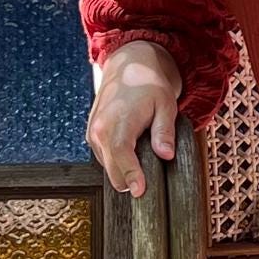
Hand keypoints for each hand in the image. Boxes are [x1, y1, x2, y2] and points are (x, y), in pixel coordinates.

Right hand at [87, 42, 181, 194]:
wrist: (128, 66)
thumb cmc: (149, 84)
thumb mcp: (165, 104)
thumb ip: (164, 131)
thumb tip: (166, 155)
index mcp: (118, 121)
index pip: (121, 155)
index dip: (131, 176)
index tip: (140, 192)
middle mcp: (100, 130)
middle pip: (112, 170)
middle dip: (130, 180)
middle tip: (152, 181)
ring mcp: (93, 134)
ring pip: (108, 168)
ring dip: (125, 170)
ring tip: (144, 155)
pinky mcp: (92, 136)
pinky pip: (105, 159)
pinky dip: (118, 162)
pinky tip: (133, 151)